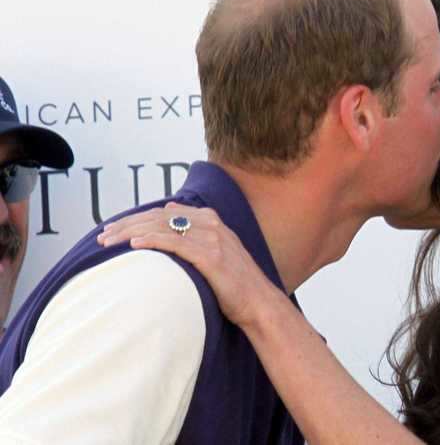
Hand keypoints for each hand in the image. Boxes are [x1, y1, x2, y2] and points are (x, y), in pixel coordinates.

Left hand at [96, 202, 280, 326]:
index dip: (136, 218)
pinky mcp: (211, 256)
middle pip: (159, 217)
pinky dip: (152, 240)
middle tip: (103, 236)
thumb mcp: (216, 251)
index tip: (113, 229)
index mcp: (211, 220)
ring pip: (162, 227)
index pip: (164, 213)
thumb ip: (195, 232)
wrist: (259, 303)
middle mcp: (211, 224)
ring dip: (131, 232)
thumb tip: (168, 212)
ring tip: (108, 241)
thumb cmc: (235, 283)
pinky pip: (175, 243)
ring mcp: (212, 238)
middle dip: (127, 224)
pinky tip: (134, 245)